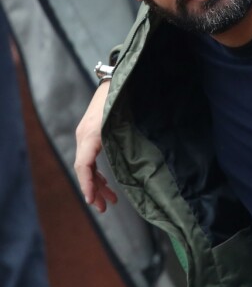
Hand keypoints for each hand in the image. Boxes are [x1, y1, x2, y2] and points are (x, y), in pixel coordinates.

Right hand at [74, 81, 117, 212]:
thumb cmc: (122, 97)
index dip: (87, 184)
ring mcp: (87, 134)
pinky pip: (92, 158)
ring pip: (88, 165)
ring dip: (98, 183)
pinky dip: (99, 172)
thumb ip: (124, 140)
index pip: (83, 164)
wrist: (118, 78)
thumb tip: (132, 166)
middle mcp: (85, 135)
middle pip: (85, 169)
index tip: (93, 200)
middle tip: (104, 209)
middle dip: (94, 190)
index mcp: (91, 133)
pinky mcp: (93, 134)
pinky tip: (109, 183)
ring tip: (111, 201)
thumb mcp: (125, 119)